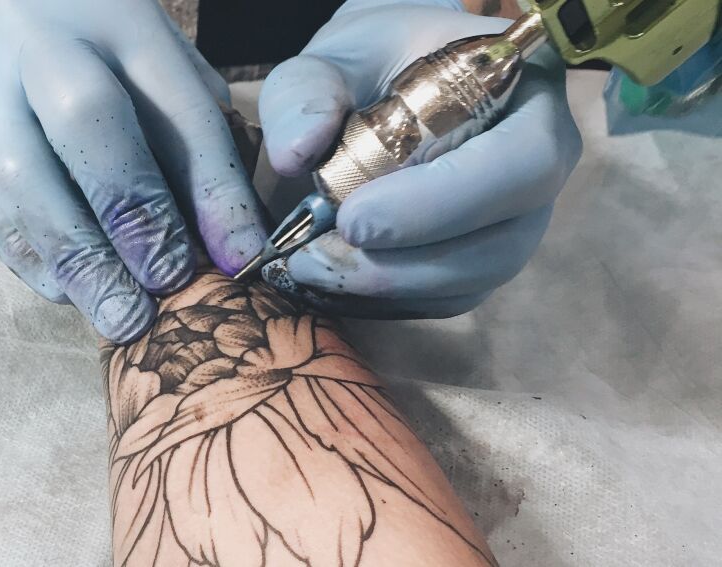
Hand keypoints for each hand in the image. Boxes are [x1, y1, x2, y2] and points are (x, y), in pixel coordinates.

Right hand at [0, 0, 267, 341]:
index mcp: (118, 20)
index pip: (176, 105)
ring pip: (20, 173)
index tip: (243, 256)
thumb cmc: (73, 37)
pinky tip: (66, 289)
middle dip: (136, 212)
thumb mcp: (140, 47)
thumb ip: (182, 116)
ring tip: (121, 318)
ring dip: (79, 256)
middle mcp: (43, 44)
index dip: (215, 188)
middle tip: (170, 284)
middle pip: (87, 119)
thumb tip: (229, 220)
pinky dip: (29, 255)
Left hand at [258, 0, 581, 318]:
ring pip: (471, 283)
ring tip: (307, 266)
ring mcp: (514, 224)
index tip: (353, 218)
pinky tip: (327, 277)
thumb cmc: (375, 62)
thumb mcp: (335, 55)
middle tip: (314, 259)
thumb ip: (307, 91)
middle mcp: (538, 170)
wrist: (383, 87)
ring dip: (385, 290)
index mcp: (529, 97)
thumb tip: (296, 153)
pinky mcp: (479, 263)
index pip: (520, 163)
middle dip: (403, 266)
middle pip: (501, 244)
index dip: (442, 202)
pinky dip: (382, 301)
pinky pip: (443, 300)